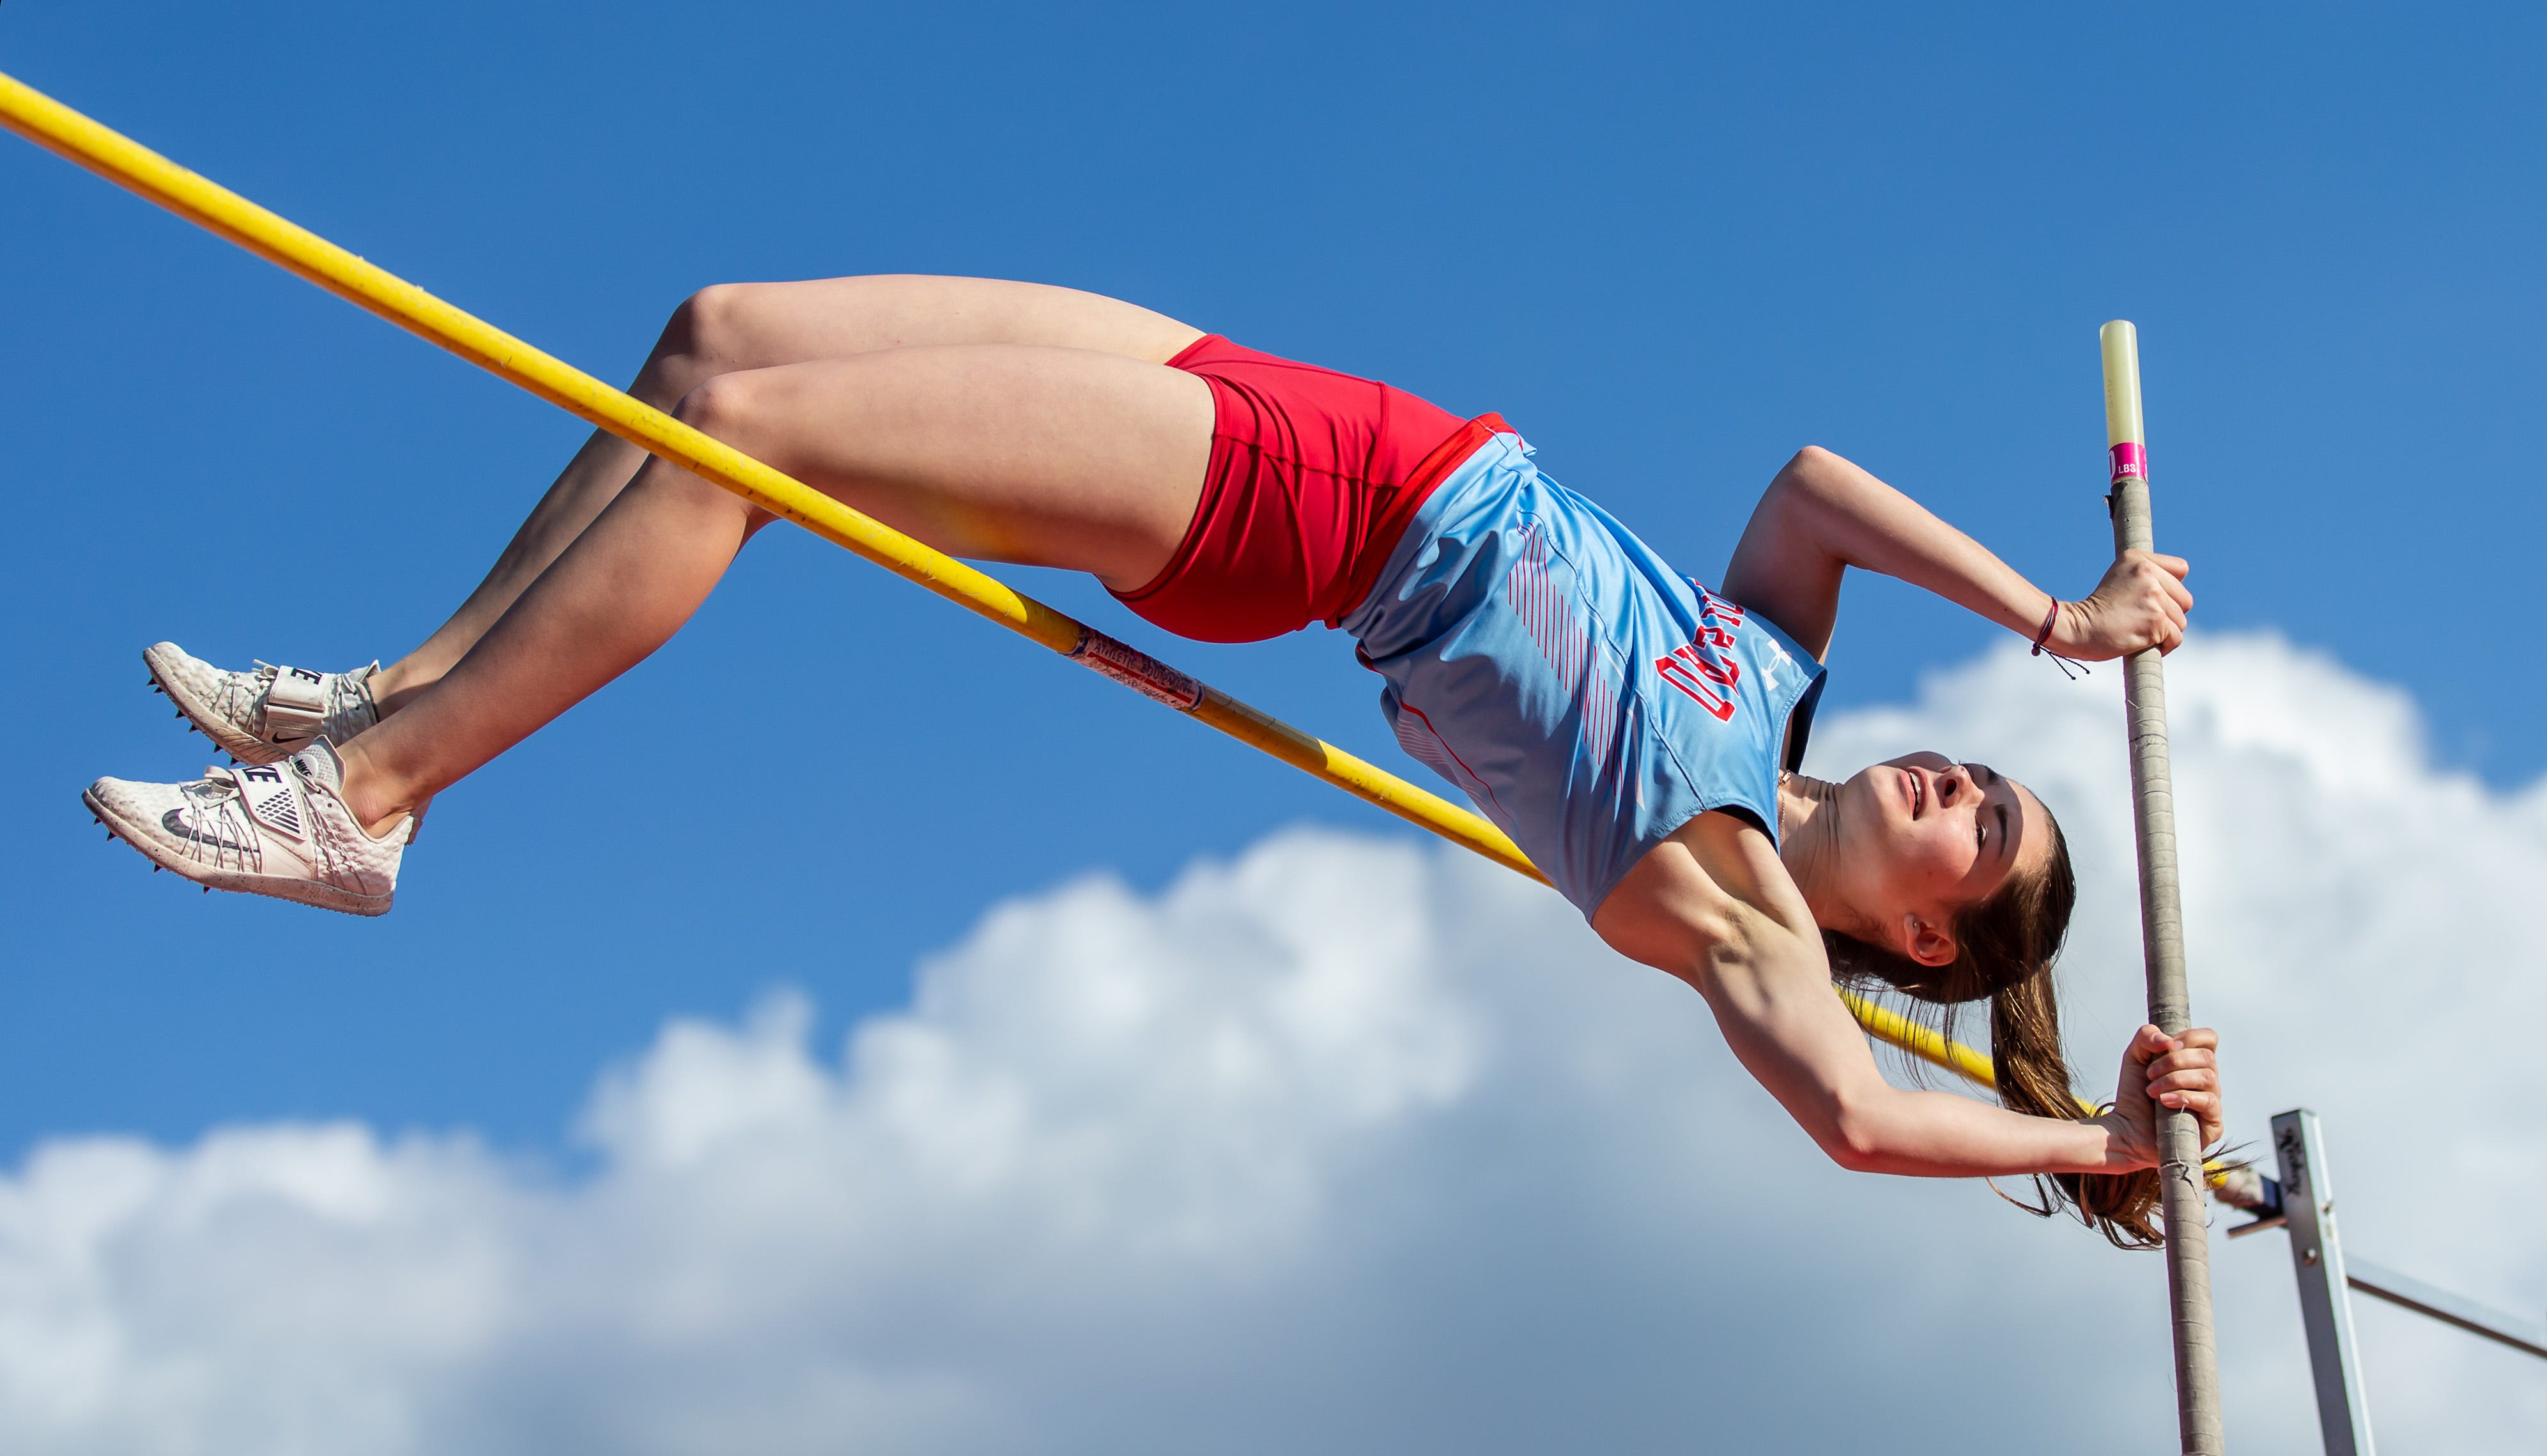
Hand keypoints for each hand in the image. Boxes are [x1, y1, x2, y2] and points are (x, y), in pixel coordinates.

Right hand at [2052, 550, 2190, 659]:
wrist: (2077, 629)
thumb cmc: (2097, 610)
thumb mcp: (2119, 578)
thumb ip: (2147, 576)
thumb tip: (2175, 593)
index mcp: (2138, 559)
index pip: (2181, 569)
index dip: (2171, 588)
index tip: (2152, 599)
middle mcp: (2148, 573)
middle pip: (2184, 599)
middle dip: (2170, 613)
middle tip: (2143, 619)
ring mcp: (2154, 597)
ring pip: (2181, 620)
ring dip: (2165, 632)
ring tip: (2140, 631)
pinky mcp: (2157, 621)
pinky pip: (2176, 638)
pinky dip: (2164, 646)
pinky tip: (2145, 643)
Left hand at [2099, 1024, 2223, 1168]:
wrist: (2126, 1129)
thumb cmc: (2134, 1094)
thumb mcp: (2134, 1057)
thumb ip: (2146, 1037)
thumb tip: (2169, 1040)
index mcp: (2194, 1063)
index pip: (2209, 1039)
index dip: (2190, 1038)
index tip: (2167, 1047)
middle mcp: (2207, 1082)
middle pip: (2207, 1057)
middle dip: (2173, 1061)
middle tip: (2149, 1074)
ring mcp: (2212, 1103)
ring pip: (2208, 1077)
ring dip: (2174, 1079)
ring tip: (2152, 1090)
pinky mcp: (2213, 1125)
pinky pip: (2209, 1102)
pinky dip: (2184, 1097)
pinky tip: (2164, 1101)